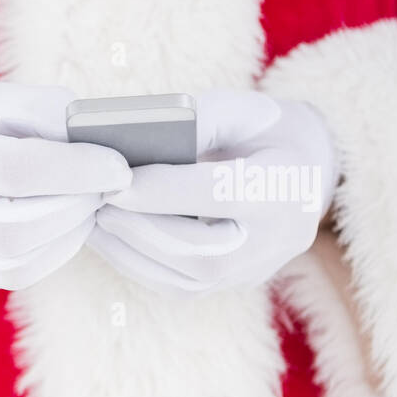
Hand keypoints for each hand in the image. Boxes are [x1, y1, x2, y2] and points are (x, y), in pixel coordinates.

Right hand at [0, 81, 130, 290]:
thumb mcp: (0, 99)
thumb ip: (46, 113)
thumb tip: (101, 150)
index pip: (18, 170)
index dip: (78, 171)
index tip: (120, 168)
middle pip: (21, 229)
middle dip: (77, 208)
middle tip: (104, 188)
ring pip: (19, 264)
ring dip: (67, 236)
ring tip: (82, 206)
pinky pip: (10, 276)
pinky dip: (45, 253)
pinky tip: (55, 227)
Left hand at [89, 90, 335, 293]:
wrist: (303, 175)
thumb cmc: (263, 132)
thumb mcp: (242, 110)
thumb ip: (200, 119)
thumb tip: (137, 142)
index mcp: (286, 186)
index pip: (221, 193)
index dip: (164, 191)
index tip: (114, 182)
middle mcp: (276, 239)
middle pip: (199, 249)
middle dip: (139, 226)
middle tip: (96, 202)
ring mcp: (253, 271)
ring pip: (183, 277)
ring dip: (129, 249)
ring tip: (94, 218)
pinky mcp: (228, 286)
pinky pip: (175, 286)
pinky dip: (135, 263)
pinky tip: (108, 238)